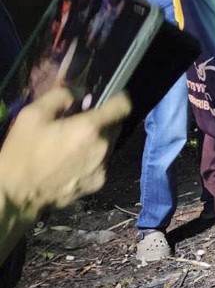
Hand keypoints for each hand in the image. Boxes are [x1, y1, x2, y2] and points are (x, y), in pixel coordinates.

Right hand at [0, 87, 130, 211]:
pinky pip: (102, 162)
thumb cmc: (22, 153)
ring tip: (72, 143)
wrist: (17, 196)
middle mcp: (103, 147)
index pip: (124, 105)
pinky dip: (92, 158)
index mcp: (89, 128)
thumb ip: (61, 96)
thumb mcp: (32, 115)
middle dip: (103, 120)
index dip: (119, 97)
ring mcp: (103, 167)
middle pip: (116, 125)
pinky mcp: (99, 183)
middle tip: (80, 121)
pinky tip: (71, 162)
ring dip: (98, 139)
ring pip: (110, 144)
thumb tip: (81, 91)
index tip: (109, 97)